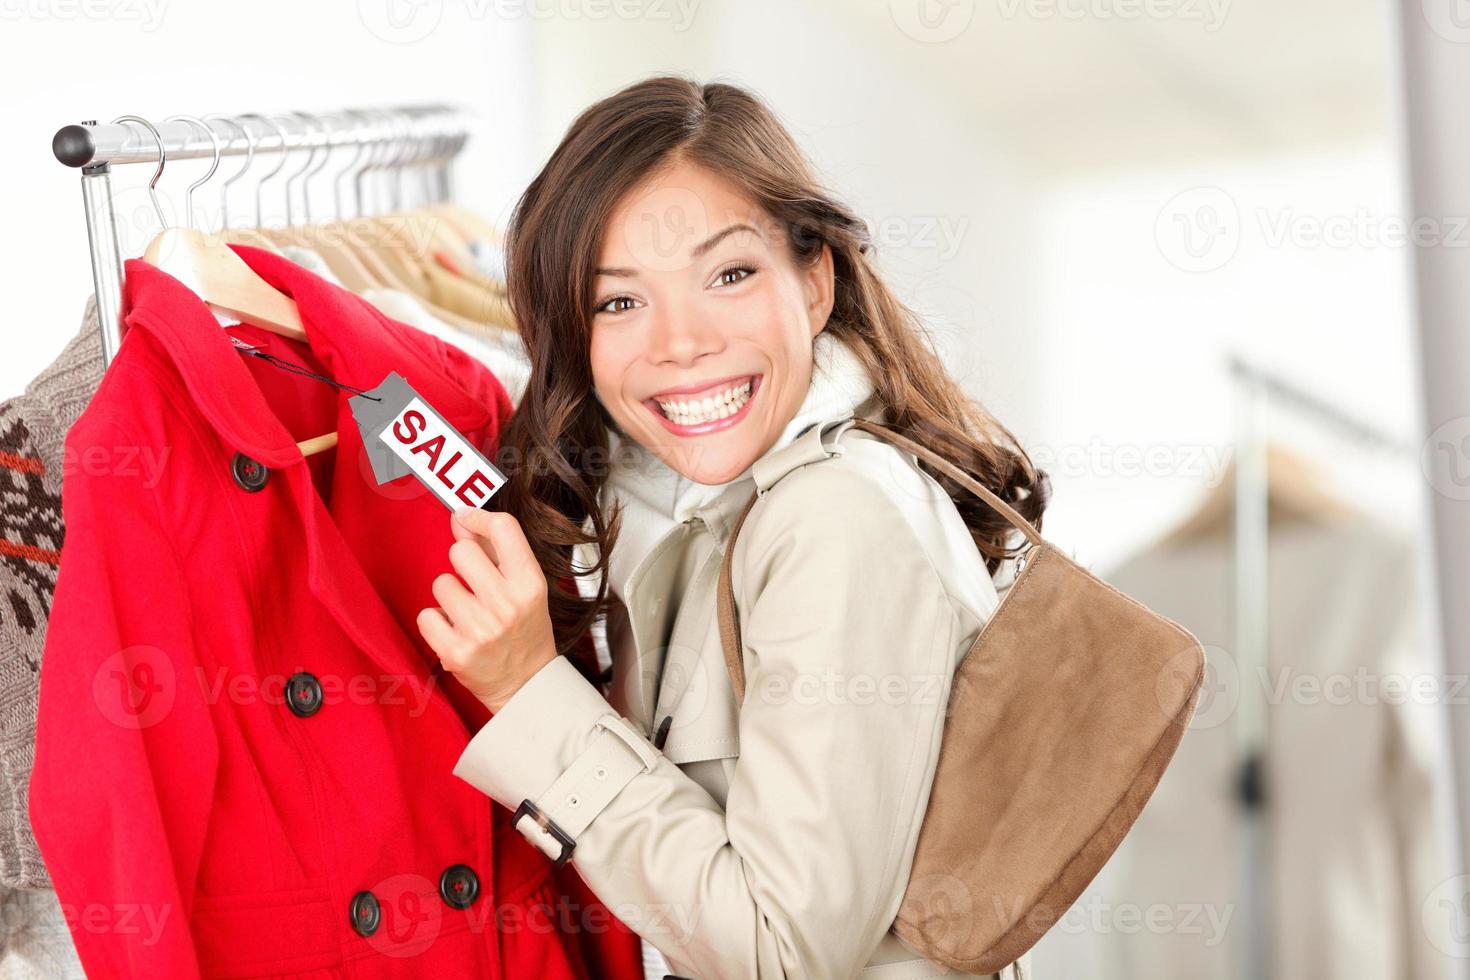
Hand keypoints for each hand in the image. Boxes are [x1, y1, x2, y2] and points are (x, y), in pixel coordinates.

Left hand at [416, 508, 557, 713]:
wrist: (526, 685)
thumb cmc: (524, 631)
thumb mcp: (523, 588)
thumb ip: (495, 551)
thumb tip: (461, 518)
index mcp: (530, 584)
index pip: (504, 528)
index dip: (479, 517)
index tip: (467, 518)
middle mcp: (507, 605)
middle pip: (461, 550)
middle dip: (462, 564)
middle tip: (474, 584)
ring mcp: (480, 630)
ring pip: (441, 583)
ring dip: (449, 596)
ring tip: (468, 613)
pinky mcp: (456, 652)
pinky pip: (427, 615)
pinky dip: (437, 622)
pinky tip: (456, 631)